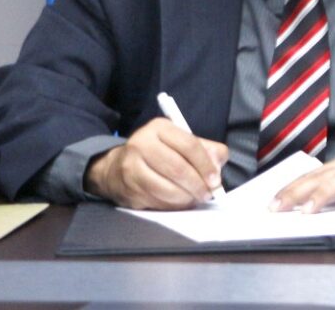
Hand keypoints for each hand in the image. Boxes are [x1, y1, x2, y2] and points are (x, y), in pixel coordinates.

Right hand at [85, 118, 228, 209]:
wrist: (117, 166)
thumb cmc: (159, 153)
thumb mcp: (181, 141)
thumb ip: (206, 150)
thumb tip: (217, 167)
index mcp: (159, 128)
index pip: (189, 145)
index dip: (206, 165)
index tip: (216, 179)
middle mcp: (141, 144)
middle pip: (178, 168)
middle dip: (197, 184)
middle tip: (208, 193)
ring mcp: (131, 168)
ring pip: (166, 188)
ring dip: (186, 197)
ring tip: (195, 198)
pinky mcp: (127, 189)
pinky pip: (156, 202)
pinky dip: (173, 205)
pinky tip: (179, 202)